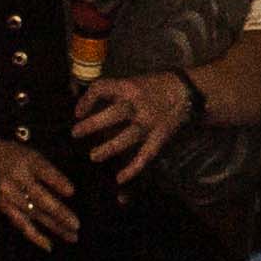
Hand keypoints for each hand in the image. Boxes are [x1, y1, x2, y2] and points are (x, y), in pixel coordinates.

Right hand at [0, 136, 80, 246]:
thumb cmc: (16, 157)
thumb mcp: (32, 155)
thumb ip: (48, 172)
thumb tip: (69, 194)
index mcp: (27, 162)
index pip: (44, 171)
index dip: (57, 182)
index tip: (71, 192)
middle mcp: (16, 179)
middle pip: (39, 197)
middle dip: (59, 212)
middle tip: (76, 225)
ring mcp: (8, 196)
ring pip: (33, 214)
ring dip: (53, 227)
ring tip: (72, 237)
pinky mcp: (4, 208)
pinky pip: (21, 224)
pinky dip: (35, 236)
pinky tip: (49, 245)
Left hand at [78, 71, 192, 181]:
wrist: (185, 90)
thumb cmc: (153, 86)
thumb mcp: (132, 82)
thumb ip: (112, 93)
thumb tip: (84, 107)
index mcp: (129, 87)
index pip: (102, 88)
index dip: (87, 99)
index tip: (77, 113)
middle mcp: (138, 104)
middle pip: (115, 113)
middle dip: (94, 124)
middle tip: (76, 133)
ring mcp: (150, 122)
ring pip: (129, 136)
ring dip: (110, 147)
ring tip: (93, 156)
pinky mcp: (159, 136)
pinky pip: (146, 154)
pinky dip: (134, 167)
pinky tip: (120, 178)